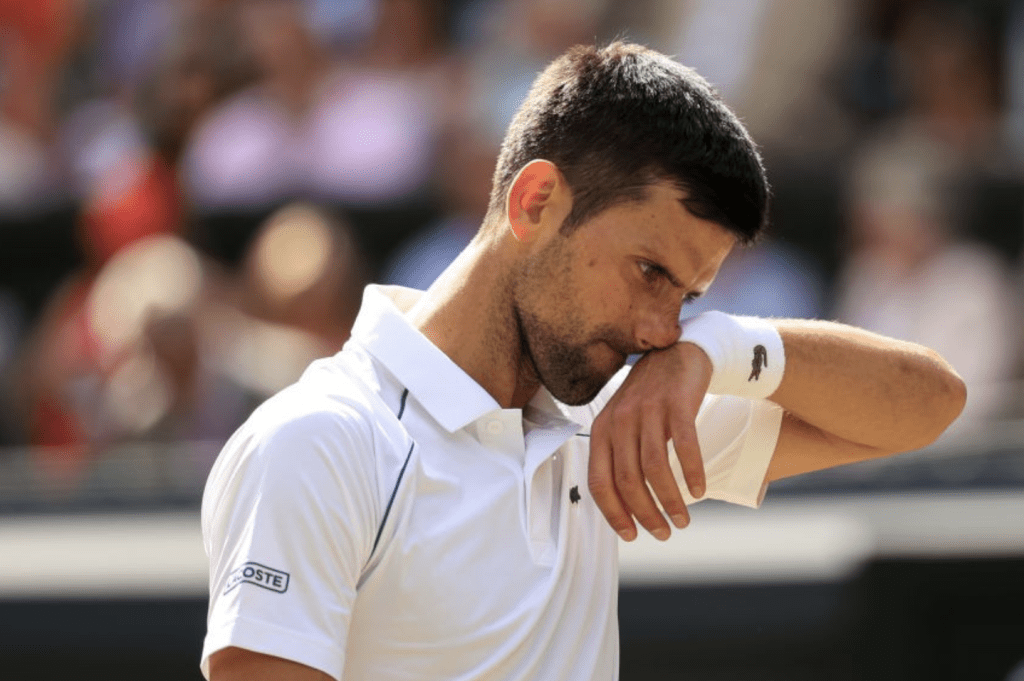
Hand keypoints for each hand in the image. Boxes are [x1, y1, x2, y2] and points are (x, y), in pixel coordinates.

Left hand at [588, 342, 710, 540]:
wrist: (677, 354)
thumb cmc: (649, 398)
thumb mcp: (623, 423)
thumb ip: (618, 457)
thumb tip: (625, 506)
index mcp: (602, 430)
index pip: (598, 482)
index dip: (614, 513)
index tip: (631, 535)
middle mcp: (620, 420)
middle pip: (627, 480)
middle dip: (646, 514)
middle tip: (664, 533)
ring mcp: (648, 411)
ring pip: (654, 468)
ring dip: (670, 500)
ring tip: (683, 520)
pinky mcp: (676, 403)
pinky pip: (684, 445)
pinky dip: (692, 472)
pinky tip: (699, 490)